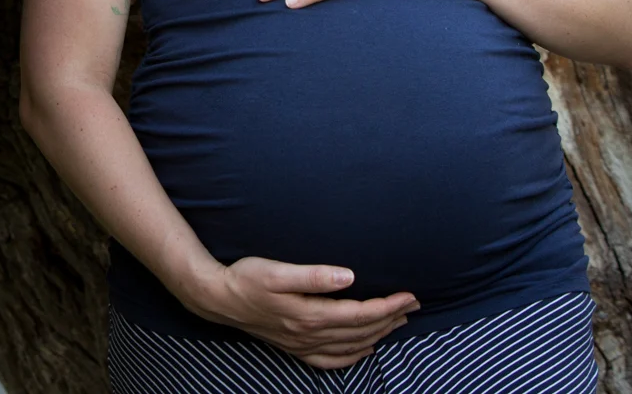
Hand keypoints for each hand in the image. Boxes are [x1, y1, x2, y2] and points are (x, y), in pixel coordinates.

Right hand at [183, 255, 417, 368]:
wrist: (218, 298)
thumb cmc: (246, 277)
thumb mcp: (277, 271)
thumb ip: (315, 275)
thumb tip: (350, 276)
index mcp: (311, 314)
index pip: (361, 313)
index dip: (388, 306)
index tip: (409, 295)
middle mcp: (311, 334)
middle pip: (361, 330)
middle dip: (391, 318)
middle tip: (414, 305)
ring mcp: (303, 345)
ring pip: (351, 346)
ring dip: (379, 334)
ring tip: (398, 322)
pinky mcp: (294, 348)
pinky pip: (332, 361)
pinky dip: (353, 357)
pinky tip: (364, 349)